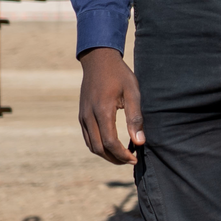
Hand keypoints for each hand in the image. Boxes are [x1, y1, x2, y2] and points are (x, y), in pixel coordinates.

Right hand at [78, 47, 143, 164]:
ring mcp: (83, 116)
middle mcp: (88, 116)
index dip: (122, 155)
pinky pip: (88, 137)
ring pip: (91, 145)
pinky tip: (112, 145)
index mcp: (102, 111)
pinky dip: (98, 146)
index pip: (110, 143)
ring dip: (106, 154)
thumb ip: (135, 117)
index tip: (135, 158)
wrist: (98, 60)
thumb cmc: (119, 75)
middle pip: (98, 148)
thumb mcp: (133, 92)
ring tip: (122, 156)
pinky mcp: (81, 115)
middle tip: (130, 160)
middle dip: (114, 158)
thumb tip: (139, 141)